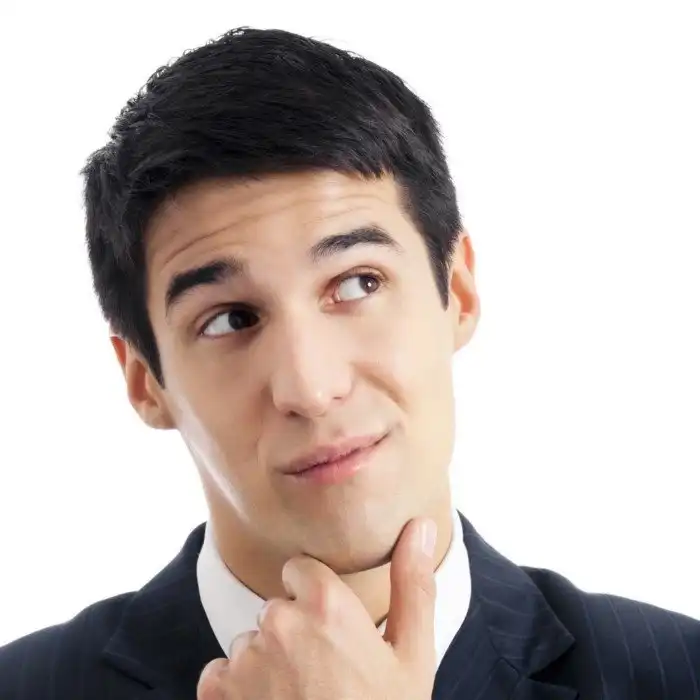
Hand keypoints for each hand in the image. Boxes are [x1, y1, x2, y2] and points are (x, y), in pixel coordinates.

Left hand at [197, 517, 437, 699]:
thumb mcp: (412, 656)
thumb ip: (412, 584)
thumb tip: (420, 525)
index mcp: (327, 604)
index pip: (299, 568)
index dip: (314, 596)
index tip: (330, 627)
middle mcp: (281, 621)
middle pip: (277, 607)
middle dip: (294, 632)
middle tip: (323, 674)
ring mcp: (246, 657)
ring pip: (252, 642)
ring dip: (267, 663)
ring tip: (300, 697)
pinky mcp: (219, 691)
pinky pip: (220, 672)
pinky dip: (237, 690)